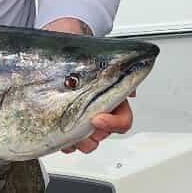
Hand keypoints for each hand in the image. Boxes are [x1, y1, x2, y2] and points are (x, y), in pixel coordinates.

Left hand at [42, 16, 134, 154]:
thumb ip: (118, 67)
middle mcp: (100, 112)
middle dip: (93, 137)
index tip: (97, 119)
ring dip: (78, 142)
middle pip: (103, 135)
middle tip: (82, 130)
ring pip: (87, 141)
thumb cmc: (81, 55)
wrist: (62, 50)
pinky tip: (57, 136)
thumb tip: (133, 72)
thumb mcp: (101, 58)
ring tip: (68, 136)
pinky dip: (63, 142)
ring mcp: (83, 119)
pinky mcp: (65, 123)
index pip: (123, 120)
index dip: (114, 124)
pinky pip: (68, 141)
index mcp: (113, 100)